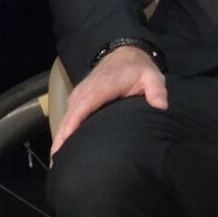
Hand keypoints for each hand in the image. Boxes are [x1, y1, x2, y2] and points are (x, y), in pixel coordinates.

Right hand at [51, 46, 167, 155]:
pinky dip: (63, 130)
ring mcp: (80, 94)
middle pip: (69, 116)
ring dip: (60, 136)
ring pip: (66, 117)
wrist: (124, 54)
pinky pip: (68, 115)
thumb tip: (160, 106)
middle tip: (57, 162)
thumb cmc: (138, 69)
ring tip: (57, 160)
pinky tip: (62, 147)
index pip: (83, 106)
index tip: (65, 141)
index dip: (73, 124)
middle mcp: (86, 91)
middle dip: (61, 138)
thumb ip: (157, 90)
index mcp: (102, 87)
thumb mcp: (152, 76)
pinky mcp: (78, 98)